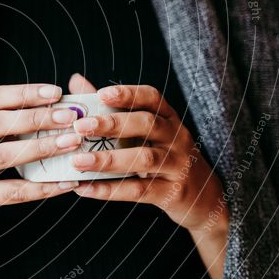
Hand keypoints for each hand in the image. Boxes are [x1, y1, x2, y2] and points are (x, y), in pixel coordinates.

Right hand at [0, 83, 82, 232]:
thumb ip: (2, 121)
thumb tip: (52, 107)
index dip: (25, 93)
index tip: (57, 92)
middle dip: (37, 118)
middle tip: (69, 117)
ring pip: (4, 156)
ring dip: (41, 148)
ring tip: (71, 143)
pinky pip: (11, 191)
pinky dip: (41, 188)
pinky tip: (64, 183)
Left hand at [66, 74, 228, 278]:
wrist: (202, 197)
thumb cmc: (163, 156)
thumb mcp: (145, 132)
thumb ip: (110, 109)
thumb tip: (75, 82)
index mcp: (168, 118)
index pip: (152, 98)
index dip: (128, 94)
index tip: (102, 93)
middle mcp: (176, 138)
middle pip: (147, 124)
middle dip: (112, 124)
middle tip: (80, 127)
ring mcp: (177, 165)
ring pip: (143, 159)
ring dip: (108, 159)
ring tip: (78, 161)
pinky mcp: (171, 193)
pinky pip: (138, 190)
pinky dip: (109, 190)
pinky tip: (84, 188)